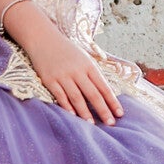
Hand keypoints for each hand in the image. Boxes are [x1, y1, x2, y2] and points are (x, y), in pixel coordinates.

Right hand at [13, 9, 123, 123]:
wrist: (43, 39)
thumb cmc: (67, 51)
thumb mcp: (84, 58)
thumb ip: (93, 74)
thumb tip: (105, 94)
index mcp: (89, 66)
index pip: (104, 87)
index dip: (112, 101)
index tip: (120, 114)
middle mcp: (77, 71)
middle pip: (93, 94)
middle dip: (103, 110)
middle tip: (110, 123)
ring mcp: (63, 76)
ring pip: (77, 98)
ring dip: (85, 113)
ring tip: (92, 125)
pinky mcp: (50, 80)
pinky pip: (60, 96)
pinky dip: (67, 107)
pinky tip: (73, 116)